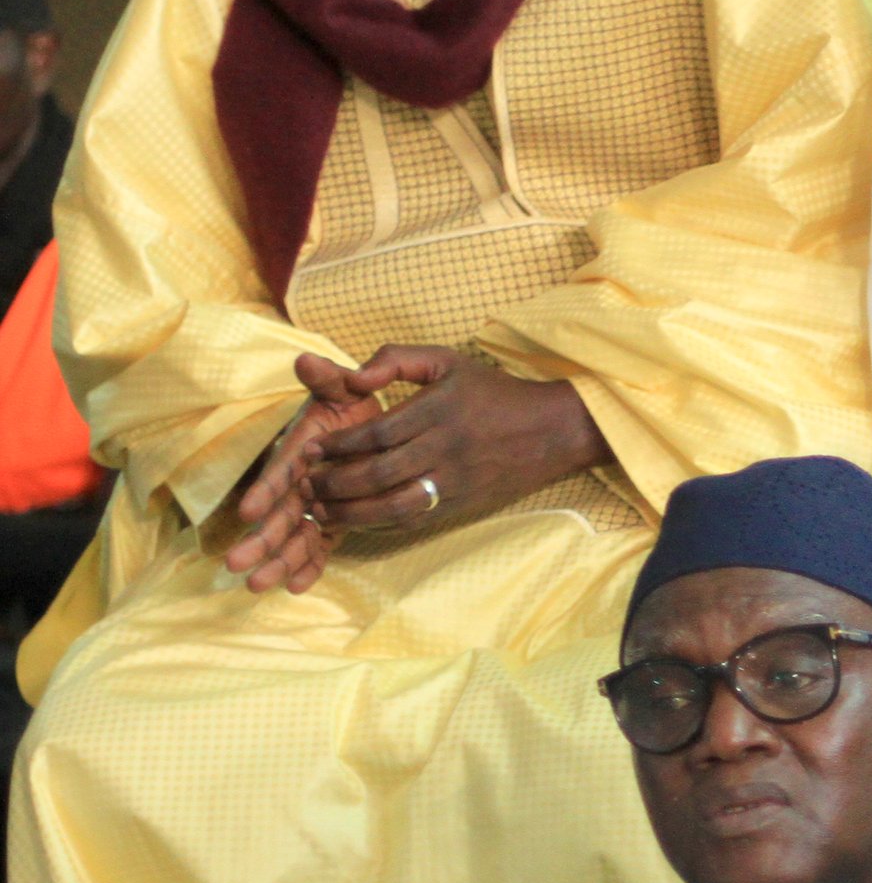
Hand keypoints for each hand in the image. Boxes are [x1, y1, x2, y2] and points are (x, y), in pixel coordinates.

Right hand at [225, 361, 393, 592]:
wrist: (377, 421)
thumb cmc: (353, 402)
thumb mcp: (344, 386)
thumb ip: (329, 377)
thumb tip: (307, 359)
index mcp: (301, 450)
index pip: (280, 473)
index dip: (265, 490)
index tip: (248, 511)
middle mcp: (303, 481)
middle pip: (280, 514)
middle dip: (259, 539)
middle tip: (234, 565)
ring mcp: (317, 504)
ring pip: (296, 536)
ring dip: (277, 561)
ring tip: (257, 586)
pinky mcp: (334, 519)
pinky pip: (321, 545)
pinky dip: (311, 565)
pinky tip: (298, 587)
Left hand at [301, 343, 609, 531]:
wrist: (553, 430)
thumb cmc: (494, 392)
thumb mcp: (446, 360)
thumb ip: (395, 358)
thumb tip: (355, 376)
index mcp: (437, 411)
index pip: (376, 434)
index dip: (338, 445)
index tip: (311, 451)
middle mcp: (444, 449)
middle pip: (377, 474)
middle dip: (334, 483)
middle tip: (307, 486)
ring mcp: (455, 481)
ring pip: (393, 505)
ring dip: (352, 512)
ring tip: (323, 512)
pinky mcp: (463, 504)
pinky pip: (416, 519)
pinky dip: (381, 524)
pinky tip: (358, 522)